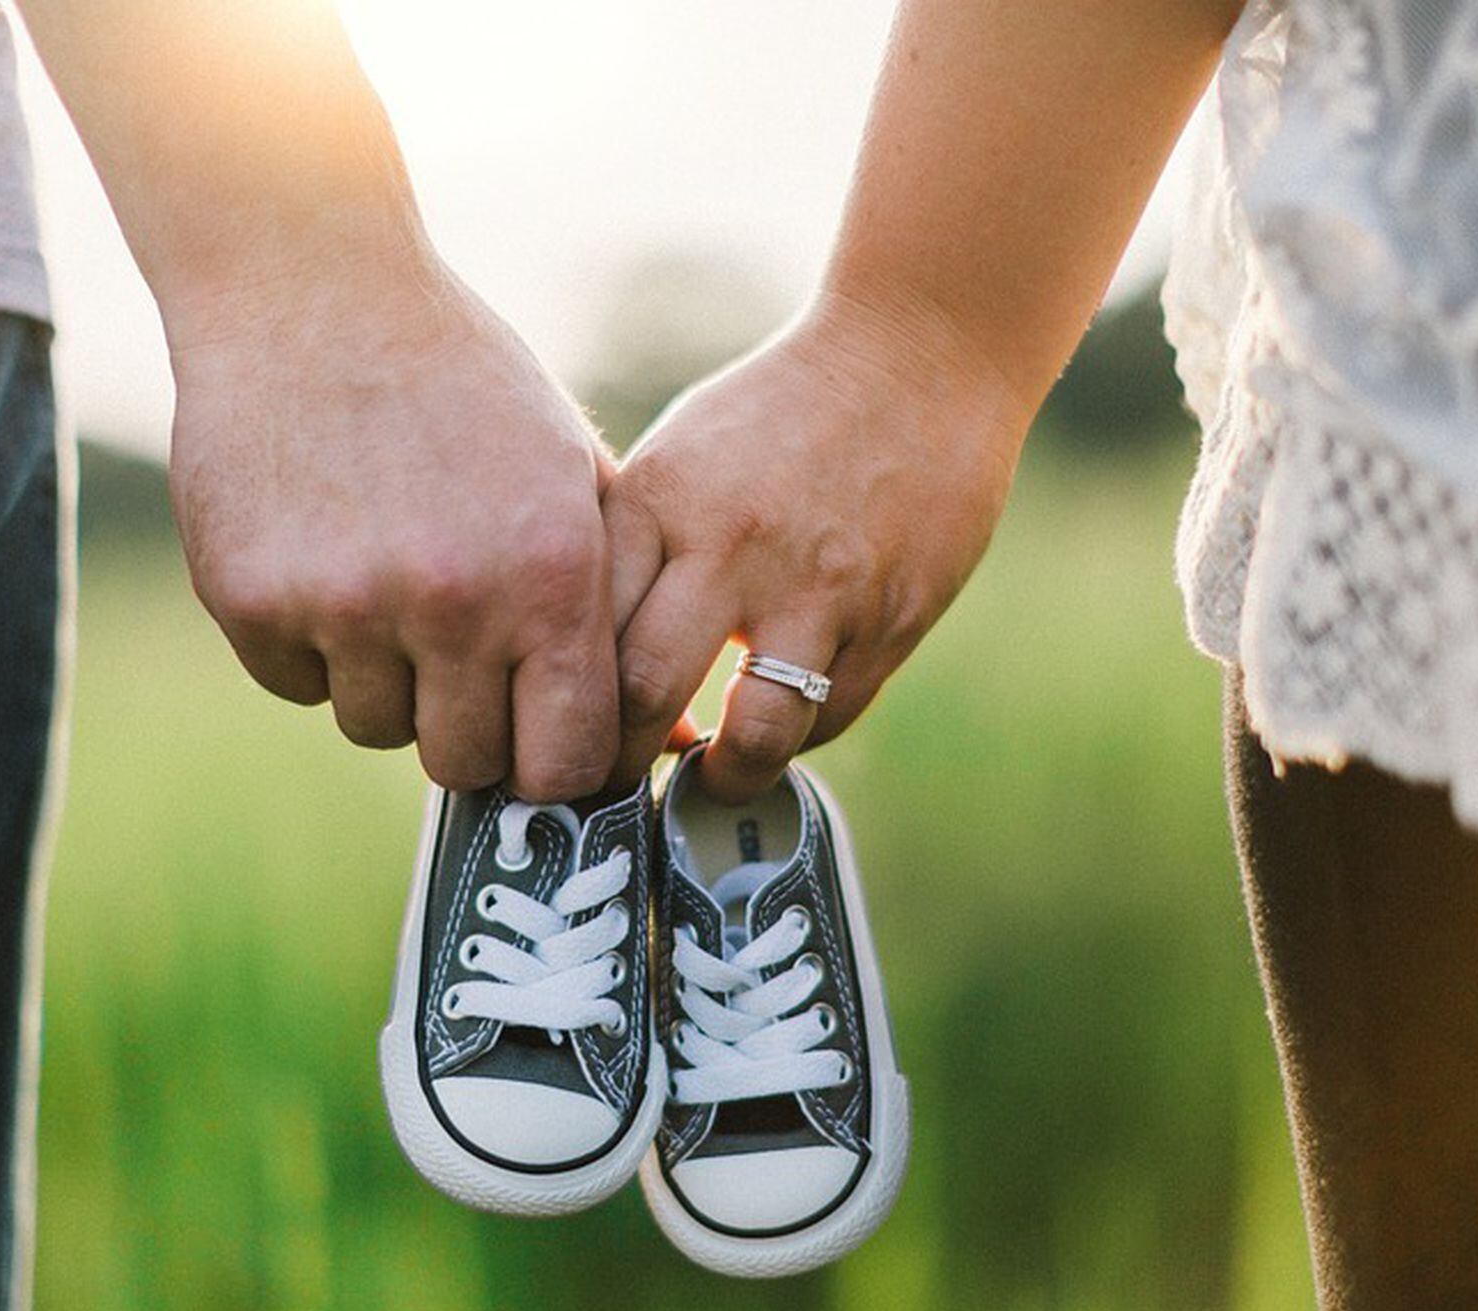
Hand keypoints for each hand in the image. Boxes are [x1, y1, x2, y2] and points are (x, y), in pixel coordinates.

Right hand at [165, 248, 620, 799]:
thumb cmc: (465, 386)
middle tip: (456, 655)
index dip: (551, 764)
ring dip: (386, 680)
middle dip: (467, 726)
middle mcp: (452, 602)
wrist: (312, 290)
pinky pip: (295, 684)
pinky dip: (310, 646)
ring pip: (375, 726)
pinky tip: (324, 556)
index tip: (536, 737)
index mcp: (550, 576)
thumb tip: (669, 745)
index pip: (566, 763)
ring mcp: (344, 606)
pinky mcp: (252, 601)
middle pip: (464, 762)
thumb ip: (620, 609)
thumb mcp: (571, 475)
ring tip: (388, 579)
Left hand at [603, 289, 1021, 799]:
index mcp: (661, 500)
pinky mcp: (891, 617)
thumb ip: (632, 549)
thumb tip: (572, 660)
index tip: (557, 736)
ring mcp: (819, 588)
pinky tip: (775, 726)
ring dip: (722, 778)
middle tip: (615, 786)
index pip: (582, 632)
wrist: (920, 357)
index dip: (559, 705)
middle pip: (643, 694)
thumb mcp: (680, 457)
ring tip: (708, 779)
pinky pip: (828, 716)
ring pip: (754, 734)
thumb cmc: (778, 413)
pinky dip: (794, 738)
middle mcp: (732, 546)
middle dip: (618, 765)